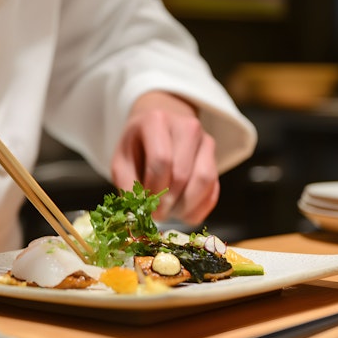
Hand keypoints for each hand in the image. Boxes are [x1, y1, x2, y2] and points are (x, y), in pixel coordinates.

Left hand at [111, 91, 218, 224]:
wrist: (157, 129)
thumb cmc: (136, 148)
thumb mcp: (122, 163)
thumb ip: (127, 187)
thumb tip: (137, 216)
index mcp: (157, 121)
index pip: (161, 161)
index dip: (154, 190)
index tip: (146, 206)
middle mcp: (187, 127)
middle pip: (183, 174)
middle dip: (168, 203)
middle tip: (155, 215)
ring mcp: (206, 141)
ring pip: (204, 181)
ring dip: (186, 206)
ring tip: (169, 213)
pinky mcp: (215, 159)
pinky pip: (214, 190)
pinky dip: (199, 208)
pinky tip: (182, 212)